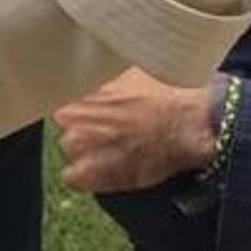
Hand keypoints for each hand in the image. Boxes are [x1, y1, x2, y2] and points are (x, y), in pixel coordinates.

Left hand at [53, 70, 213, 192]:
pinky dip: (89, 178)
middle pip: (69, 129)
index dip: (86, 116)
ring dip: (88, 155)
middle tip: (114, 137)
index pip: (66, 107)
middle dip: (87, 134)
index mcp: (76, 90)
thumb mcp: (129, 72)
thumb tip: (104, 74)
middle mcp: (69, 116)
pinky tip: (110, 171)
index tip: (102, 120)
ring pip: (71, 153)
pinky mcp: (85, 172)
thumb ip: (106, 79)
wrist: (184, 124)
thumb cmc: (165, 96)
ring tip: (117, 154)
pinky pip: (73, 178)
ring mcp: (75, 145)